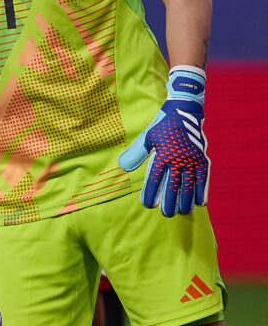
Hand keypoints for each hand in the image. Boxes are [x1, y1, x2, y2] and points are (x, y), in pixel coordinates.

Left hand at [119, 66, 208, 215]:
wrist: (184, 111)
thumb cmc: (162, 126)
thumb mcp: (147, 137)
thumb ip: (136, 153)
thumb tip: (122, 167)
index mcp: (162, 154)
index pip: (155, 178)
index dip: (151, 193)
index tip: (147, 205)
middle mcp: (178, 158)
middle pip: (174, 185)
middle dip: (169, 201)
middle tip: (165, 214)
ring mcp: (192, 159)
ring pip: (189, 184)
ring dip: (186, 200)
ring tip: (181, 212)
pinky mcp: (202, 158)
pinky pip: (203, 178)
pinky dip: (202, 191)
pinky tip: (200, 203)